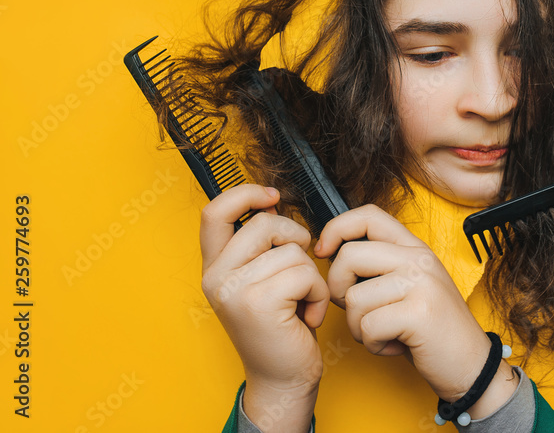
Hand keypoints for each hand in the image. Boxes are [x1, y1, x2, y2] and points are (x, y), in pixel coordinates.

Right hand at [200, 184, 328, 431]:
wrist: (283, 379)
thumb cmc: (281, 327)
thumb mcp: (262, 279)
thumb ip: (260, 246)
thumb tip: (271, 201)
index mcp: (214, 267)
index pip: (214, 211)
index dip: (244, 194)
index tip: (272, 196)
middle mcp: (216, 277)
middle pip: (265, 224)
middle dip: (295, 241)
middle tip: (299, 274)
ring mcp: (234, 289)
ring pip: (292, 251)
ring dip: (311, 277)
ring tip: (301, 304)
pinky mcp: (258, 302)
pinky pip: (305, 274)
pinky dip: (318, 294)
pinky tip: (307, 317)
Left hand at [315, 205, 518, 417]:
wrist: (471, 364)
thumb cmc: (431, 330)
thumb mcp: (409, 287)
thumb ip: (379, 268)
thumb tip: (332, 258)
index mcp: (414, 249)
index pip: (369, 215)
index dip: (337, 229)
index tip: (324, 252)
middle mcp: (419, 259)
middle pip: (349, 255)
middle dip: (336, 289)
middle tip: (356, 312)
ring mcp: (421, 284)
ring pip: (354, 297)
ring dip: (358, 327)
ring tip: (384, 333)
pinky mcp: (420, 314)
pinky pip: (368, 326)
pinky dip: (373, 344)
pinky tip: (394, 345)